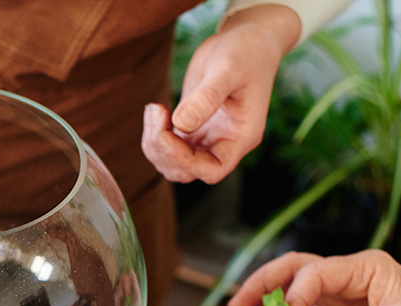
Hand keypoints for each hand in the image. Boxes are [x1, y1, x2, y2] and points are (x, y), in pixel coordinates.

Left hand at [141, 5, 299, 183]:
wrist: (247, 40)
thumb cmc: (247, 51)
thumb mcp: (228, 69)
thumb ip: (206, 97)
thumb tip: (180, 123)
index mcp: (242, 136)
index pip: (213, 170)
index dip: (185, 161)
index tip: (166, 134)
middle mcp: (225, 143)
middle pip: (186, 170)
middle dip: (163, 149)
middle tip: (155, 112)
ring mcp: (207, 138)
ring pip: (173, 163)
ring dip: (154, 144)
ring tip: (154, 109)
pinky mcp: (192, 128)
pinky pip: (168, 148)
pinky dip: (155, 135)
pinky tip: (154, 110)